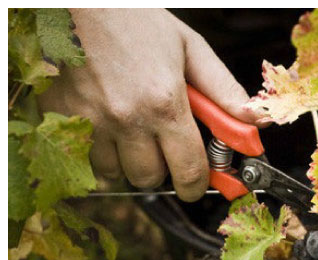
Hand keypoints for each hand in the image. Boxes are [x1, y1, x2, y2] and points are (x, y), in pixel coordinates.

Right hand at [37, 9, 260, 201]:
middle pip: (149, 179)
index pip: (188, 170)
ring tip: (133, 128)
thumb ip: (225, 92)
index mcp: (164, 103)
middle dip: (163, 169)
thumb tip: (257, 123)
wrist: (81, 3)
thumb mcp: (191, 49)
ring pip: (114, 172)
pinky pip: (83, 155)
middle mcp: (126, 118)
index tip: (200, 183)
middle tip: (164, 146)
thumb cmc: (138, 21)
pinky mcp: (60, 115)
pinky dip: (97, 149)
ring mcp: (89, 120)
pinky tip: (105, 122)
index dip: (198, 184)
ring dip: (127, 161)